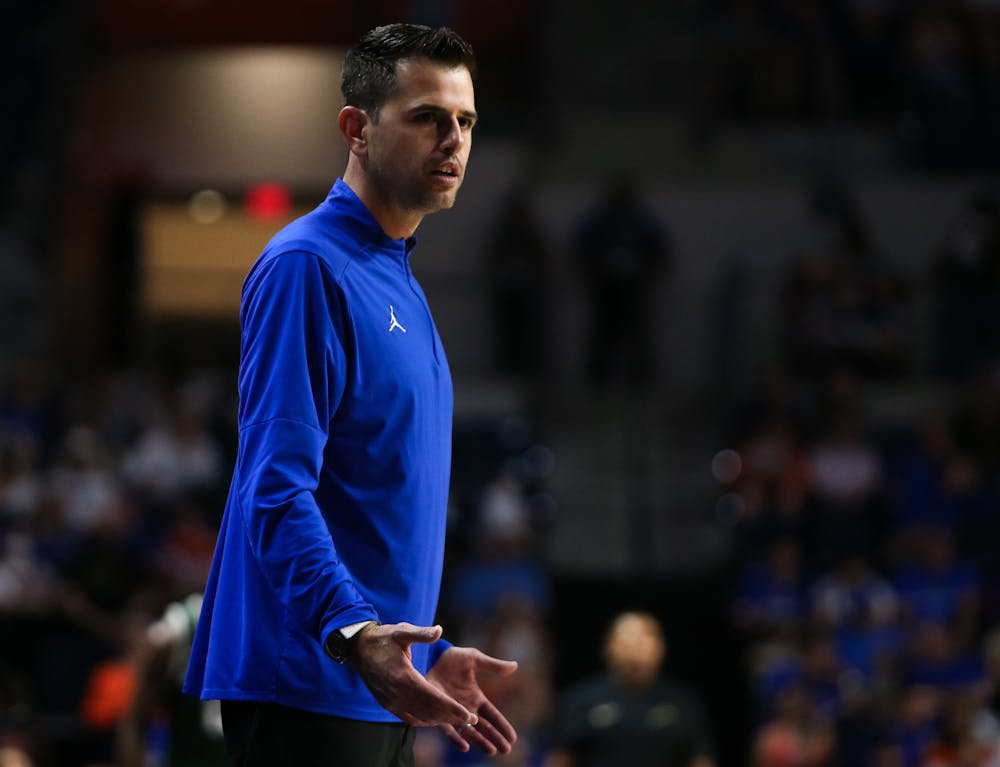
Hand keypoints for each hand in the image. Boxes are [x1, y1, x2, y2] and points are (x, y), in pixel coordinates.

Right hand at [349, 622, 476, 727]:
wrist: (358, 649)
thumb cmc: (383, 638)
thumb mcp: (402, 631)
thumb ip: (422, 633)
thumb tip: (439, 630)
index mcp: (404, 677)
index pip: (434, 698)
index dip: (452, 709)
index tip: (469, 715)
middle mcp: (397, 693)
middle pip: (429, 712)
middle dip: (451, 717)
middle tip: (471, 720)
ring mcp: (391, 701)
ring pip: (420, 717)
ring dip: (439, 720)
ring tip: (457, 721)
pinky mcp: (387, 704)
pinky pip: (408, 717)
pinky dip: (424, 720)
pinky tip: (435, 719)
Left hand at [427, 645, 517, 754]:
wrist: (429, 658)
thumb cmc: (452, 658)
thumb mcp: (475, 658)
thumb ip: (493, 665)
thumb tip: (515, 666)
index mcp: (476, 697)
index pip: (493, 715)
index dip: (503, 726)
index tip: (513, 738)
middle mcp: (466, 708)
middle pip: (484, 727)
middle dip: (495, 738)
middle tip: (506, 750)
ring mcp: (453, 713)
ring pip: (469, 732)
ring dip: (480, 741)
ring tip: (492, 751)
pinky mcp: (439, 713)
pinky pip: (448, 730)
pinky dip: (456, 738)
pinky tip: (465, 746)